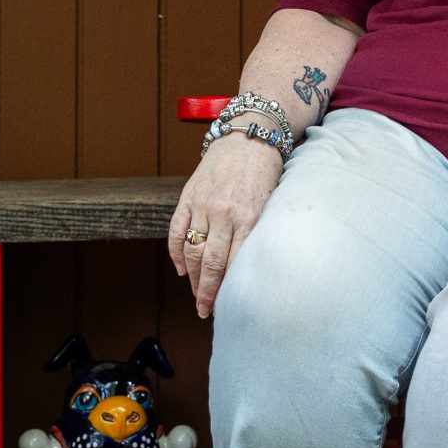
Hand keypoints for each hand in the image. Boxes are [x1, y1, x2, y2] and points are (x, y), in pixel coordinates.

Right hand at [169, 133, 284, 317]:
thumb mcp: (272, 202)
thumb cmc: (267, 170)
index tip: (228, 308)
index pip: (235, 264)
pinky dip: (176, 253)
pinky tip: (181, 269)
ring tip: (196, 295)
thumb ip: (259, 231)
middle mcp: (224, 213)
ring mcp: (203, 205)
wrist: (250, 134)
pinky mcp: (189, 196)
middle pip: (210, 264)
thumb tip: (253, 267)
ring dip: (192, 278)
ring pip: (192, 251)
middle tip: (206, 312)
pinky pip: (177, 230)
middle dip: (207, 293)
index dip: (229, 290)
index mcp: (248, 217)